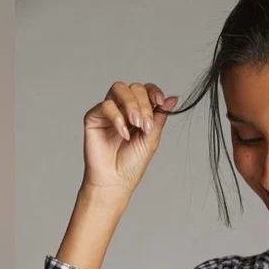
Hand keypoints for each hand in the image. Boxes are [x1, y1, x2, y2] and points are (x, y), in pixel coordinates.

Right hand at [81, 80, 178, 197]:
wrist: (115, 181)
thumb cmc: (132, 164)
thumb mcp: (151, 140)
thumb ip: (159, 118)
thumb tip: (173, 99)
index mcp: (138, 112)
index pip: (146, 91)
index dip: (153, 91)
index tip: (160, 101)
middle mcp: (123, 108)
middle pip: (134, 88)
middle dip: (143, 104)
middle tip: (145, 125)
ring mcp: (108, 111)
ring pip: (119, 89)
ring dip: (131, 105)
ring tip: (136, 125)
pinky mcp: (94, 117)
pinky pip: (106, 105)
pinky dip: (117, 118)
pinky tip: (123, 134)